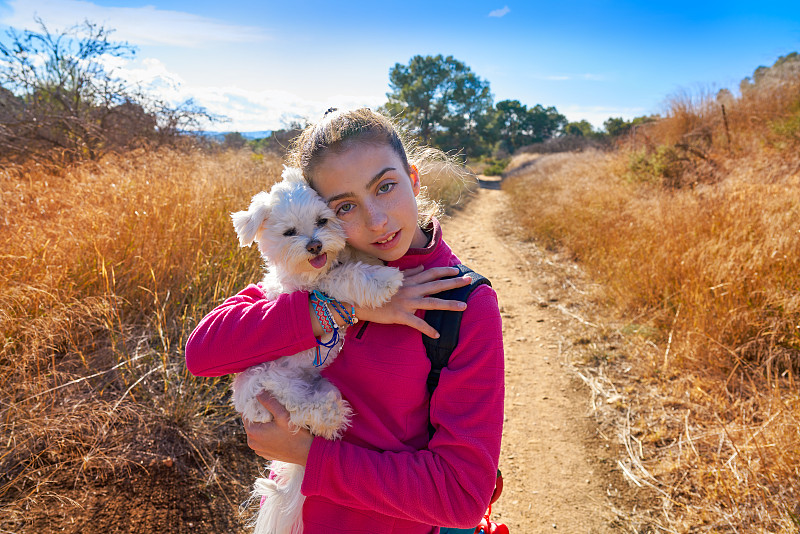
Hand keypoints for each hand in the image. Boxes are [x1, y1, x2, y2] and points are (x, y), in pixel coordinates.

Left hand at [243, 393, 312, 465]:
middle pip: (250, 423)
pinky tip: (276, 430)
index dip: (251, 406)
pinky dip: (265, 434)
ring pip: (256, 432)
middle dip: (257, 415)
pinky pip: (262, 441)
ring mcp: (259, 450)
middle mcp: (253, 443)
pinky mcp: (266, 454)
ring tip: (273, 418)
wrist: (307, 453)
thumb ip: (269, 402)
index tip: (260, 399)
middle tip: (268, 406)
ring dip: (261, 425)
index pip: (245, 415)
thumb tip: (258, 392)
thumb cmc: (295, 434)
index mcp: (253, 433)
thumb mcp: (282, 414)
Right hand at [353, 265, 470, 337]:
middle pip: (436, 285)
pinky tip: (437, 335)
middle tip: (469, 280)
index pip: (431, 273)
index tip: (458, 270)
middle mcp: (410, 290)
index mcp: (409, 281)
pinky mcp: (400, 315)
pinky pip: (417, 323)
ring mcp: (406, 302)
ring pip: (432, 303)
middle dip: (454, 283)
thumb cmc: (375, 289)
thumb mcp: (392, 278)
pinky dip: (428, 330)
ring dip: (449, 305)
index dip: (445, 271)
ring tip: (464, 306)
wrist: (358, 300)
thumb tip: (422, 267)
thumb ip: (409, 273)